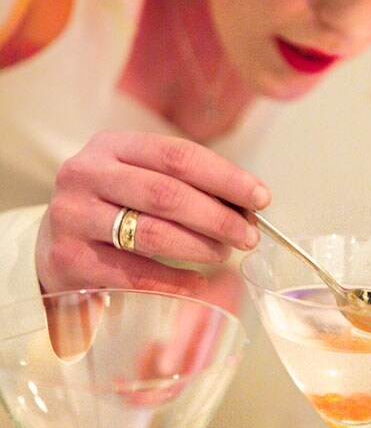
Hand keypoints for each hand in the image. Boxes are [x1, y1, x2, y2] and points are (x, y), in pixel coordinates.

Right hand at [35, 131, 270, 294]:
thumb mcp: (138, 181)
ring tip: (225, 254)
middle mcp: (86, 174)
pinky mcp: (69, 258)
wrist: (52, 245)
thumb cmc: (110, 209)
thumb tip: (247, 206)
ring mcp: (73, 216)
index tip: (260, 198)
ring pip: (152, 233)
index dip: (225, 178)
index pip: (178, 155)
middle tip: (249, 235)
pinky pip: (134, 273)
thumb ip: (185, 186)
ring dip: (200, 246)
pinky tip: (199, 282)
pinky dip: (174, 280)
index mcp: (111, 145)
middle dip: (218, 217)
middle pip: (167, 194)